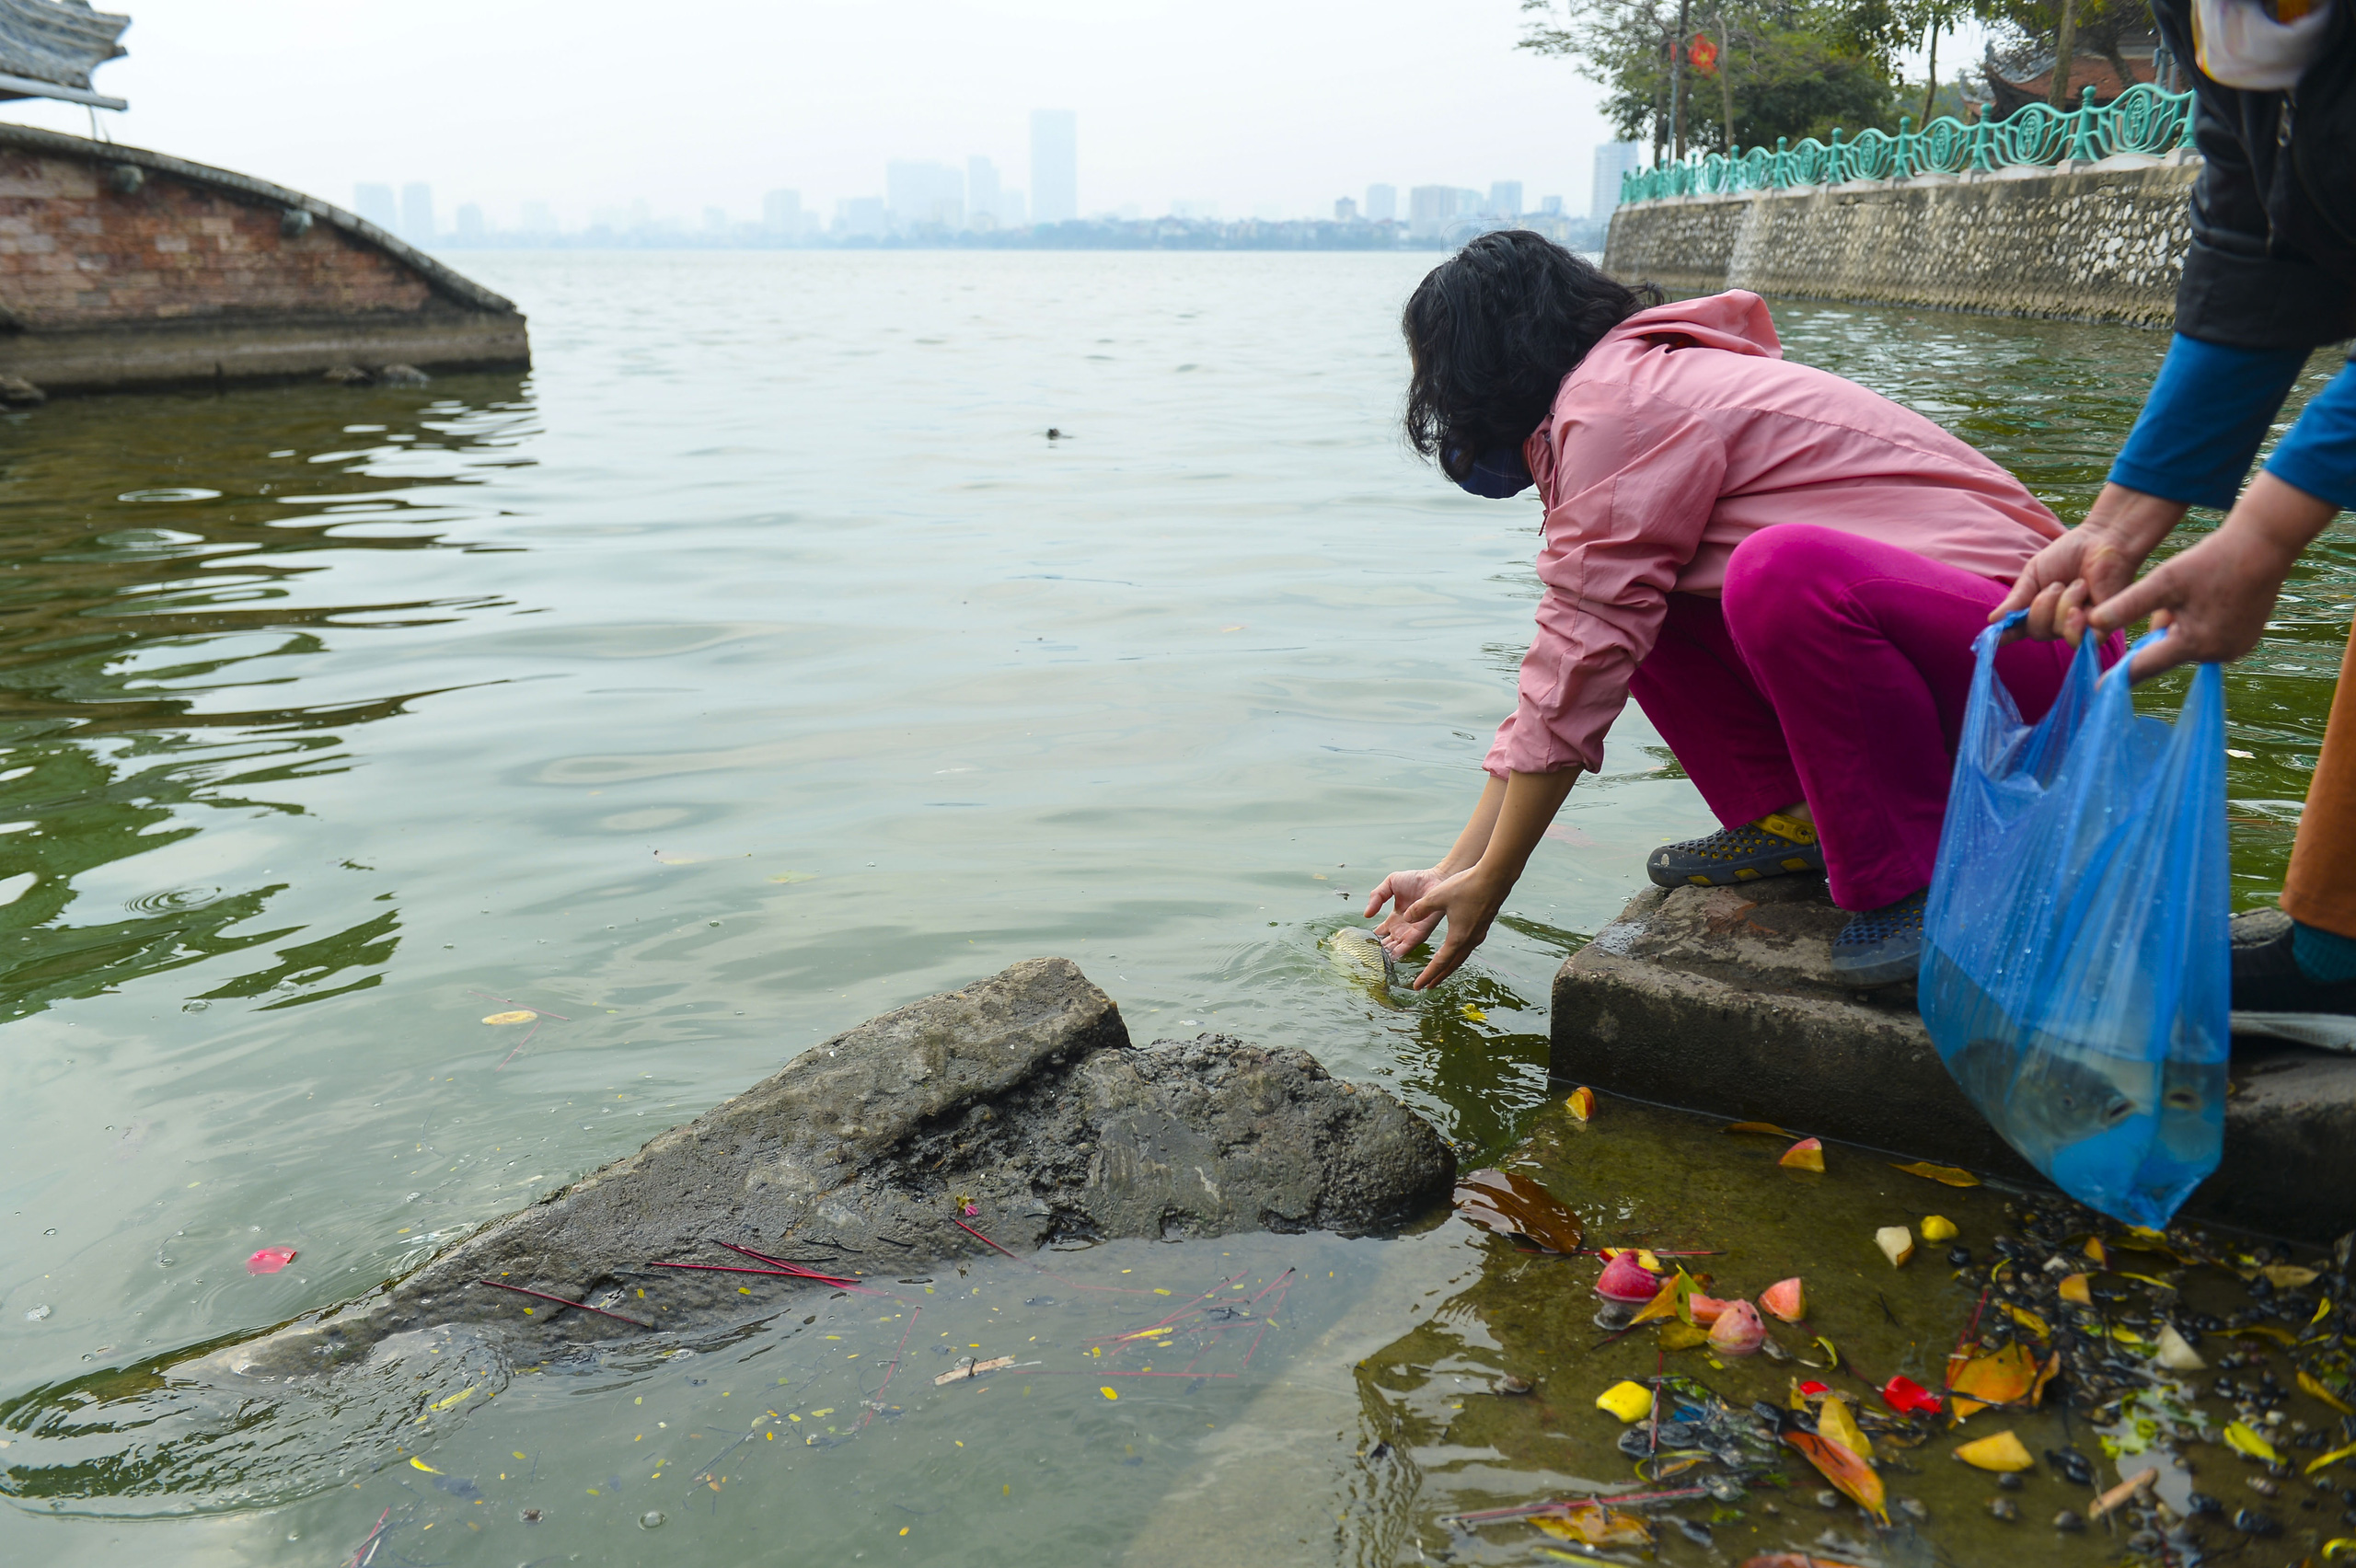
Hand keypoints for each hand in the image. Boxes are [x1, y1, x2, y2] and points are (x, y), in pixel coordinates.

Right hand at [1366, 866, 1449, 958]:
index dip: (1371, 939)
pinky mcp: (1422, 931)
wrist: (1436, 878)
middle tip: (1367, 957)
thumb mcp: (1389, 885)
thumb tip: (1366, 915)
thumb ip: (1376, 897)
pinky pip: (1410, 944)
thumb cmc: (1416, 879)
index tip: (1362, 945)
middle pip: (1387, 944)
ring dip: (1388, 953)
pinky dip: (1401, 950)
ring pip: (1397, 947)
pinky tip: (1392, 956)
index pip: (1380, 934)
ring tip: (1377, 959)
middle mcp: (1403, 928)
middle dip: (1379, 951)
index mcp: (1394, 918)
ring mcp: (1412, 931)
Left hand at [1397, 865, 1509, 990]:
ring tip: (1440, 972)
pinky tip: (1455, 948)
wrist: (1495, 877)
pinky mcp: (1483, 925)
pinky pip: (1468, 946)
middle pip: (1452, 965)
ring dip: (1449, 966)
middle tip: (1428, 986)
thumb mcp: (1437, 896)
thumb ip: (1420, 909)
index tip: (1418, 986)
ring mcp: (1479, 933)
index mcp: (1458, 937)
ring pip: (1461, 956)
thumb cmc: (1467, 886)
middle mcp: (1470, 940)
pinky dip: (1458, 954)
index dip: (1427, 975)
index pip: (1440, 963)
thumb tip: (1407, 917)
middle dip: (1439, 976)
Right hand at [1992, 484, 2187, 642]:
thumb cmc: (2069, 554)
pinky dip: (2074, 625)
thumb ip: (2016, 599)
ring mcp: (2079, 625)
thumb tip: (1993, 621)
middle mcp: (2058, 621)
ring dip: (2063, 605)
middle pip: (2037, 631)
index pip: (2019, 629)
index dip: (2005, 634)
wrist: (2103, 541)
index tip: (1994, 637)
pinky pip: (2078, 640)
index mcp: (2039, 609)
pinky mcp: (2101, 627)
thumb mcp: (2034, 574)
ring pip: (2057, 632)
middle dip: (2041, 607)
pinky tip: (2081, 607)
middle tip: (2057, 584)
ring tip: (2079, 585)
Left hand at [2089, 473, 2337, 679]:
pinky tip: (2208, 598)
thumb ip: (2128, 606)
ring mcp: (2235, 650)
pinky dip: (2197, 624)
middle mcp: (2216, 655)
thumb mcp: (2163, 581)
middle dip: (2159, 630)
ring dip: (2178, 625)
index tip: (2097, 688)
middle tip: (2173, 598)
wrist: (2263, 547)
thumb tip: (2092, 626)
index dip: (2119, 675)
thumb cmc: (2211, 561)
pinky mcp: (2245, 641)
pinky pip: (2207, 639)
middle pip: (2166, 651)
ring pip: (2186, 643)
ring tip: (2194, 594)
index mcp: (2193, 644)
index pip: (2145, 666)